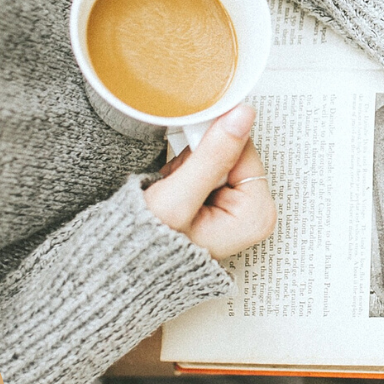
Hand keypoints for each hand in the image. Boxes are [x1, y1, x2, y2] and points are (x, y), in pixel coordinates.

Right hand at [143, 104, 276, 259]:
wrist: (126, 267)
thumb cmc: (150, 248)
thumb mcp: (178, 199)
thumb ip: (212, 156)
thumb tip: (242, 116)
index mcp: (257, 215)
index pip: (244, 149)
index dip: (212, 146)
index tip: (190, 158)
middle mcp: (254, 213)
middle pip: (232, 152)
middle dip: (199, 160)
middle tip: (179, 185)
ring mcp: (239, 209)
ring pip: (217, 157)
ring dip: (189, 166)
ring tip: (174, 193)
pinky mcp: (222, 203)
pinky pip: (207, 168)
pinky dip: (185, 174)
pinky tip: (175, 193)